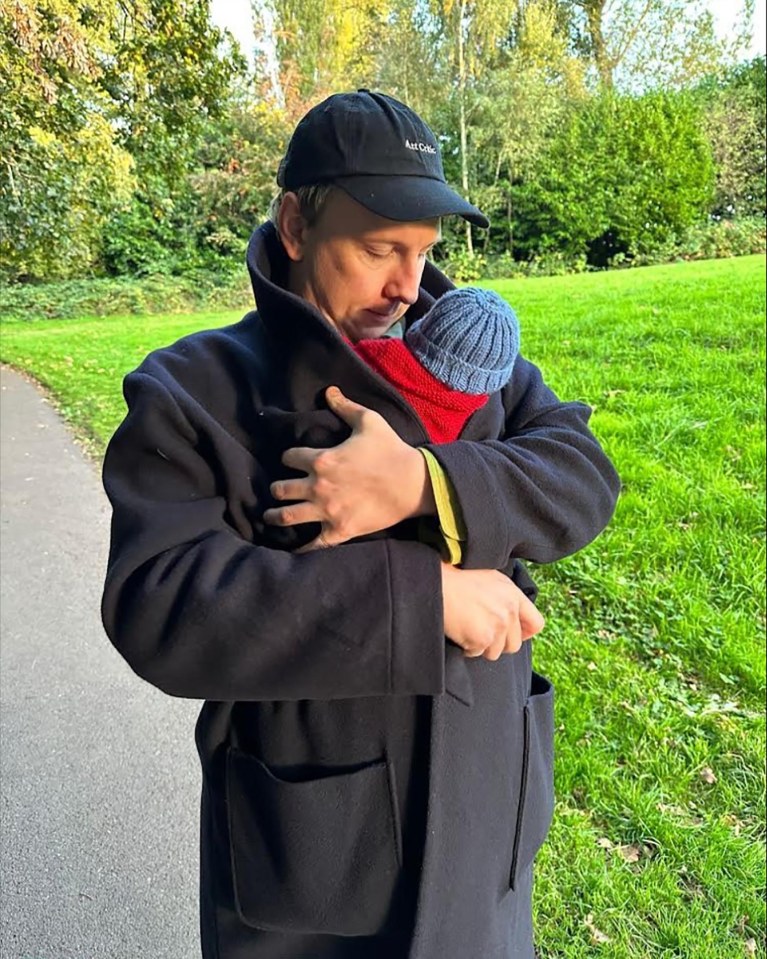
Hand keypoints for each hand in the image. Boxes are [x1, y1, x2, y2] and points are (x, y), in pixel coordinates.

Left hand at [263, 387, 435, 550]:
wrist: (413, 484)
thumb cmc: (391, 450)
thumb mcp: (369, 421)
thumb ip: (345, 407)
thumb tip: (329, 391)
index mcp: (321, 460)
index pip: (289, 457)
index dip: (288, 457)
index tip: (290, 460)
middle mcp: (318, 487)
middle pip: (281, 489)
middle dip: (277, 488)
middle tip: (277, 490)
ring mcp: (326, 511)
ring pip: (287, 516)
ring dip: (274, 515)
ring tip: (269, 516)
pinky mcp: (338, 530)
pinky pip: (313, 544)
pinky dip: (300, 548)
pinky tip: (292, 549)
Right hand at [440, 564, 544, 660]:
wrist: (437, 583)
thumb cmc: (458, 577)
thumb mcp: (490, 578)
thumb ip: (506, 597)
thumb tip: (511, 615)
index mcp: (513, 595)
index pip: (536, 624)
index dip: (524, 633)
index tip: (512, 634)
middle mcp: (509, 612)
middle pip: (515, 644)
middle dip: (499, 643)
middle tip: (483, 633)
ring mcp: (496, 627)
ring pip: (495, 652)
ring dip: (481, 646)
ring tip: (468, 629)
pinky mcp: (481, 639)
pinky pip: (476, 653)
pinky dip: (466, 647)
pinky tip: (459, 631)